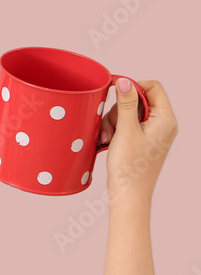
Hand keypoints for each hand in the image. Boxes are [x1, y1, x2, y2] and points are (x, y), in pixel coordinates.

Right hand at [99, 79, 176, 204]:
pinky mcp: (142, 140)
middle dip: (119, 109)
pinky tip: (109, 141)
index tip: (114, 90)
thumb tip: (124, 81)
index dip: (133, 86)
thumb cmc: (131, 167)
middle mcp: (162, 125)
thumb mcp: (126, 130)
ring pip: (129, 112)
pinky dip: (115, 129)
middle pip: (138, 100)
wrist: (129, 193)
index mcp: (165, 120)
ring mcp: (152, 133)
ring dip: (114, 121)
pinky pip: (127, 124)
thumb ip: (126, 103)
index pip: (153, 88)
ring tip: (109, 137)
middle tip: (112, 125)